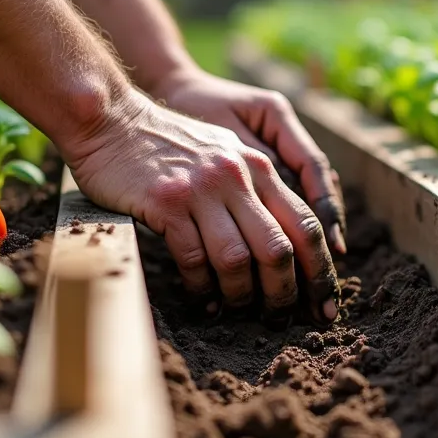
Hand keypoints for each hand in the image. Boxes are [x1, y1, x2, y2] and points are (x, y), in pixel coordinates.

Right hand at [63, 90, 339, 324]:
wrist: (111, 119)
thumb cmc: (167, 145)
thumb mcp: (223, 153)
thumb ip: (254, 187)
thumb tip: (284, 242)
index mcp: (258, 166)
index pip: (307, 223)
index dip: (322, 270)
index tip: (326, 303)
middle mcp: (237, 176)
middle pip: (280, 248)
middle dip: (284, 292)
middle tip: (279, 318)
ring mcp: (202, 190)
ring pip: (238, 260)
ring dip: (240, 295)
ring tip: (236, 309)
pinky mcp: (166, 204)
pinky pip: (194, 260)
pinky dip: (201, 288)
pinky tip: (202, 299)